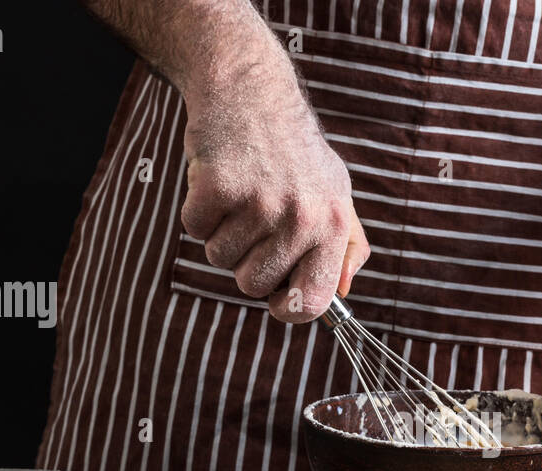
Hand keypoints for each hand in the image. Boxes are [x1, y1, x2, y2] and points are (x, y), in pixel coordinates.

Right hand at [181, 94, 369, 320]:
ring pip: (220, 259)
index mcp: (334, 224)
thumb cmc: (294, 151)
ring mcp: (261, 202)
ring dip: (221, 232)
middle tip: (253, 219)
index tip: (276, 300)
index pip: (314, 301)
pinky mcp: (219, 187)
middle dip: (244, 260)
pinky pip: (195, 230)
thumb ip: (346, 245)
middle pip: (253, 285)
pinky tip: (217, 180)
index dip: (289, 309)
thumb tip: (343, 291)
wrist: (251, 91)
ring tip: (239, 194)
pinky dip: (198, 210)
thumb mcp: (335, 192)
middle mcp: (302, 217)